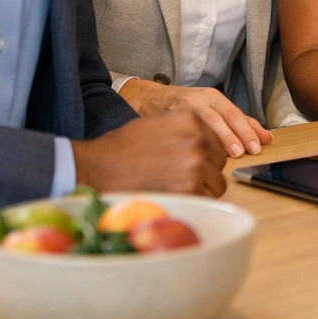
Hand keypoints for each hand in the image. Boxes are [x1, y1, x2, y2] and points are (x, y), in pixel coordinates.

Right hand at [73, 109, 227, 195]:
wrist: (98, 168)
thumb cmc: (122, 148)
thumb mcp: (158, 123)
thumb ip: (185, 130)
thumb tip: (205, 143)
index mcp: (191, 117)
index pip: (217, 140)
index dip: (205, 154)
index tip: (193, 162)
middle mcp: (198, 138)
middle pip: (219, 161)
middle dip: (206, 170)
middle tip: (182, 177)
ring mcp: (196, 163)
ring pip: (216, 182)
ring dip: (202, 187)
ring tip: (176, 188)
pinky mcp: (191, 187)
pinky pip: (206, 198)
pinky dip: (194, 201)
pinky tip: (175, 196)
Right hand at [119, 79, 271, 157]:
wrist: (143, 99)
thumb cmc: (178, 108)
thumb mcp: (205, 108)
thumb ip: (230, 122)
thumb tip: (262, 137)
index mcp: (210, 96)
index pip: (235, 113)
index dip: (250, 129)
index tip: (263, 142)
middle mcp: (198, 100)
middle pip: (225, 117)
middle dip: (241, 134)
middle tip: (251, 150)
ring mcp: (183, 110)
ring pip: (208, 124)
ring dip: (224, 140)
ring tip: (235, 153)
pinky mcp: (168, 121)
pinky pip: (187, 134)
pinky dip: (199, 146)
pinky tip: (206, 157)